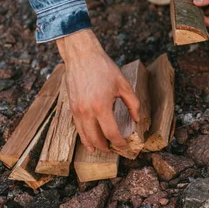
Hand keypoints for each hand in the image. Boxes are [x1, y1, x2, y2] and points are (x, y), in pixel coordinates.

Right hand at [56, 29, 139, 152]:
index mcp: (101, 106)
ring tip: (103, 150)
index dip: (119, 143)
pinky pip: (78, 127)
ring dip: (94, 145)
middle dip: (106, 148)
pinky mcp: (71, 108)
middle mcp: (87, 111)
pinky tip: (90, 141)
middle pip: (96, 139)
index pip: (111, 133)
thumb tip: (137, 120)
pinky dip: (84, 136)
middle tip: (116, 151)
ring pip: (84, 136)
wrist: (82, 56)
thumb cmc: (104, 68)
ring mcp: (76, 110)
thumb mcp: (124, 85)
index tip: (125, 147)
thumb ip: (133, 104)